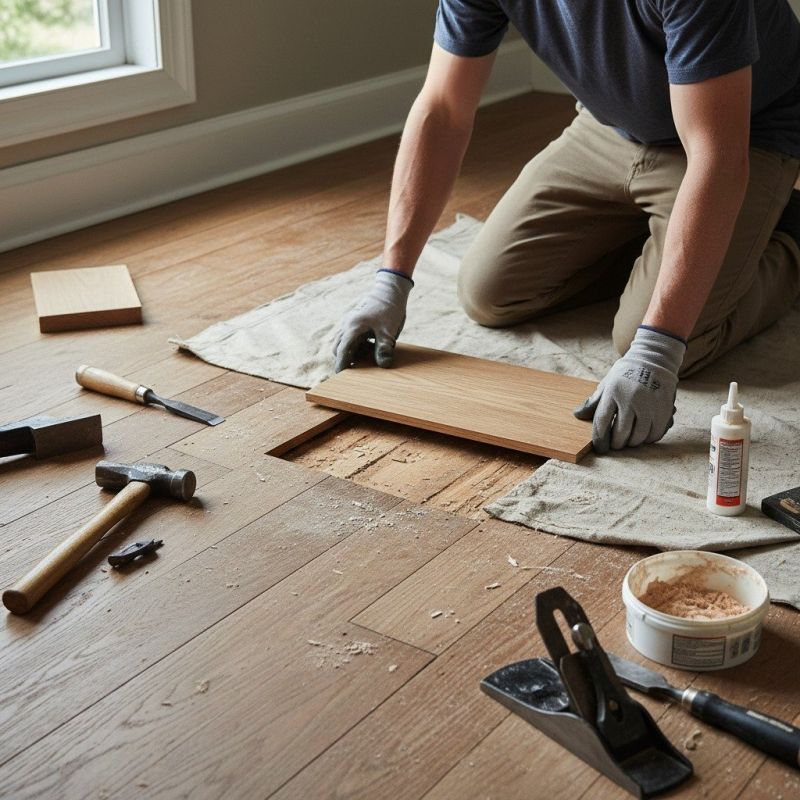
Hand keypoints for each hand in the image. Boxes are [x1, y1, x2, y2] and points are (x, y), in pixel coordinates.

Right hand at [333, 269, 412, 371]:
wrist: (391, 290)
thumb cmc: (390, 310)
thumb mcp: (389, 331)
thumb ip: (384, 349)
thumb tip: (383, 365)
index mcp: (353, 327)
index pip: (342, 350)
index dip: (341, 364)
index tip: (340, 375)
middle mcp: (347, 324)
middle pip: (338, 347)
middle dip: (344, 359)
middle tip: (356, 371)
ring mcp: (349, 321)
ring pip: (343, 341)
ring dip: (351, 351)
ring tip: (368, 356)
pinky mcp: (355, 321)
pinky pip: (349, 336)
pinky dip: (356, 345)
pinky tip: (370, 346)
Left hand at [574, 327, 685, 453]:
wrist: (654, 359)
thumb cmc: (625, 374)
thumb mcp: (607, 383)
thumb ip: (593, 401)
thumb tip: (577, 415)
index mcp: (612, 393)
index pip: (602, 423)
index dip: (599, 440)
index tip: (600, 448)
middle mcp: (630, 400)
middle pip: (620, 434)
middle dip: (616, 444)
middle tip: (616, 444)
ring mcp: (648, 405)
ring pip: (638, 437)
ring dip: (632, 442)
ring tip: (629, 439)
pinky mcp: (664, 409)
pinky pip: (655, 434)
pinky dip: (648, 439)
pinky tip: (644, 435)